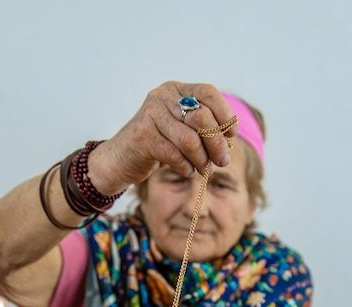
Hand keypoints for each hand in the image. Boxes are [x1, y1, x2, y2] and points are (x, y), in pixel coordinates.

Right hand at [88, 81, 237, 194]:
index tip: (232, 135)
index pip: (208, 92)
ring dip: (202, 160)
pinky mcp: (142, 137)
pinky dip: (185, 167)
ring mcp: (150, 115)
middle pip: (202, 118)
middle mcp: (162, 97)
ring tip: (203, 169)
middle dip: (217, 144)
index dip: (225, 113)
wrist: (120, 159)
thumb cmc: (157, 145)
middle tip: (222, 161)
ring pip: (190, 140)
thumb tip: (229, 137)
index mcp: (176, 90)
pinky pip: (174, 155)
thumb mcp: (181, 130)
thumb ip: (202, 128)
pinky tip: (186, 171)